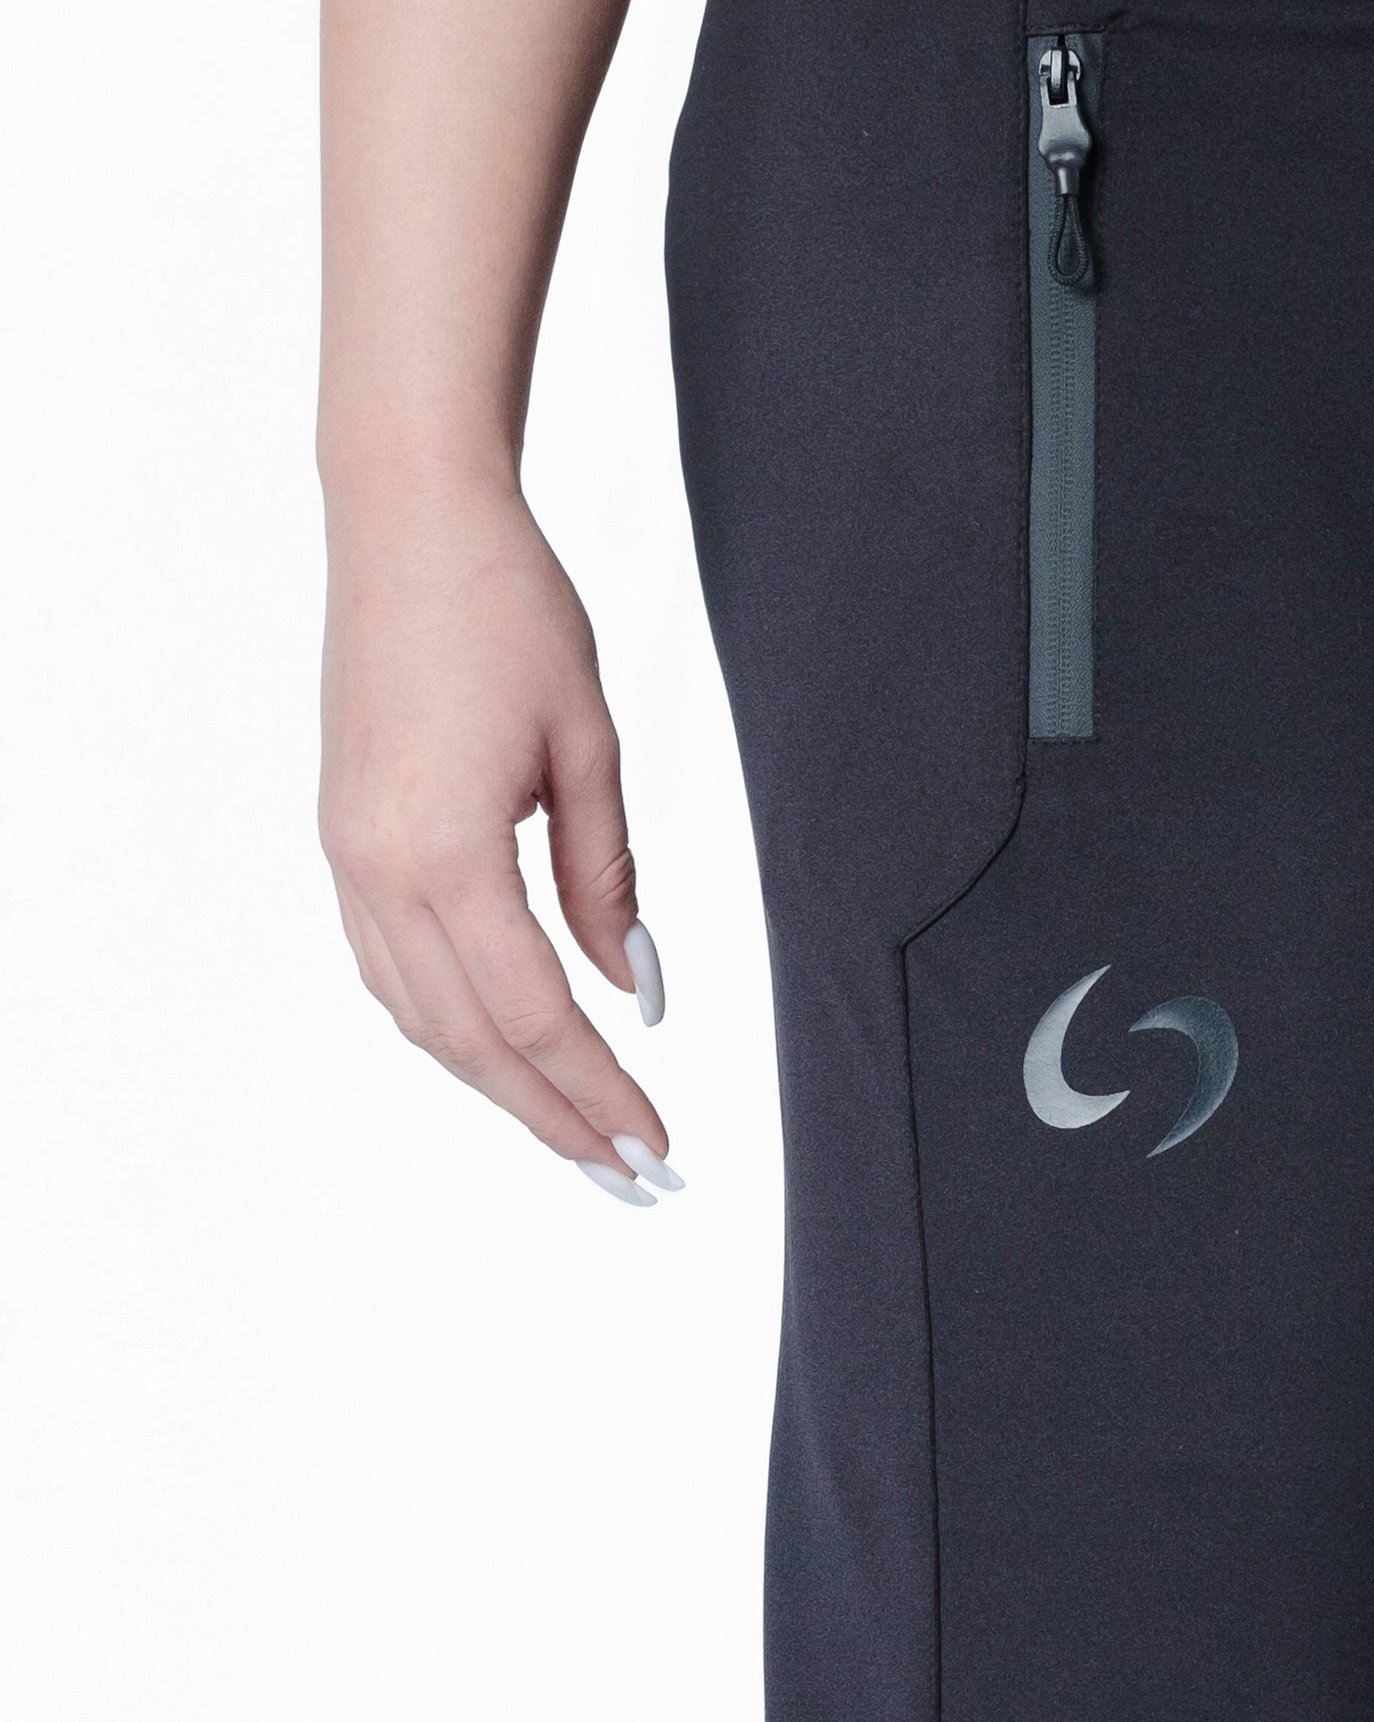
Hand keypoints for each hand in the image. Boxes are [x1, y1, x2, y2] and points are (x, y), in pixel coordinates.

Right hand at [319, 476, 679, 1207]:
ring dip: (499, 1085)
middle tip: (629, 1178)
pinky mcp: (344, 841)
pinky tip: (499, 1048)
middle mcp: (380, 871)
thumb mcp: (588, 745)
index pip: (536, 1012)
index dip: (598, 1090)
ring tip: (572, 1131)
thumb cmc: (509, 608)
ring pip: (423, 1017)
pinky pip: (391, 970)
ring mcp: (349, 859)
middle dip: (553, 1118)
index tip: (655, 1146)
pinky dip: (450, 1025)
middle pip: (474, 1039)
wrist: (408, 518)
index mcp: (446, 851)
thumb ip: (608, 880)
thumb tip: (632, 990)